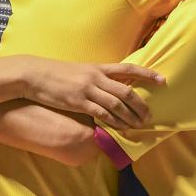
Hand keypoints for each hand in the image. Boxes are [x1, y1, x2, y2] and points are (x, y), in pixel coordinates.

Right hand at [18, 57, 165, 130]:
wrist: (33, 74)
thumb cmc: (55, 73)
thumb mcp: (79, 71)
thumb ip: (95, 78)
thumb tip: (109, 87)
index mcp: (98, 67)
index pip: (129, 69)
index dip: (147, 74)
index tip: (163, 80)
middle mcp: (96, 77)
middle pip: (127, 91)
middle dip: (141, 105)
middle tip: (150, 116)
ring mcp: (88, 90)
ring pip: (118, 105)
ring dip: (130, 117)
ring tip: (139, 126)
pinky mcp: (78, 102)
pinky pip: (102, 114)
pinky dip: (114, 122)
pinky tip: (120, 129)